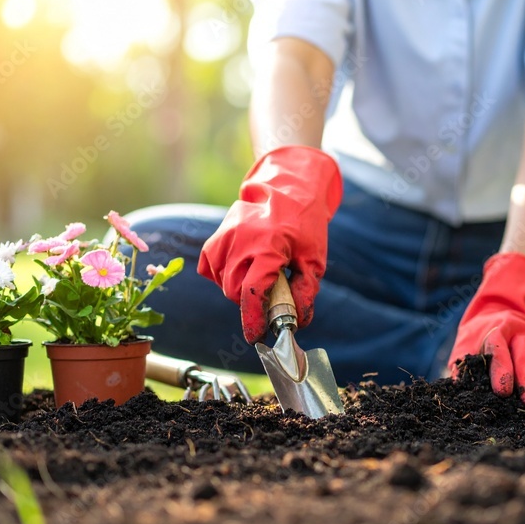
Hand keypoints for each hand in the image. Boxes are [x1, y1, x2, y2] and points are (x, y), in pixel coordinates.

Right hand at [198, 146, 341, 342]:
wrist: (289, 187)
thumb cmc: (306, 224)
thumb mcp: (315, 259)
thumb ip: (306, 291)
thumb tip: (298, 322)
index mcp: (267, 247)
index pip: (251, 293)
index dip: (252, 319)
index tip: (255, 336)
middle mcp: (241, 240)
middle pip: (234, 290)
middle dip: (249, 302)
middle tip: (268, 298)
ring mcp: (225, 235)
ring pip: (220, 281)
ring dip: (236, 289)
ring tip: (257, 278)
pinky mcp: (217, 234)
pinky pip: (209, 267)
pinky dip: (221, 275)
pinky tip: (240, 269)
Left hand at [449, 253, 524, 406]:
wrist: (504, 308)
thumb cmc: (480, 335)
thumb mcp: (467, 343)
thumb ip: (464, 364)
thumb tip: (460, 388)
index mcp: (497, 330)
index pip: (499, 349)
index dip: (502, 370)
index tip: (502, 392)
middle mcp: (520, 332)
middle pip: (524, 356)